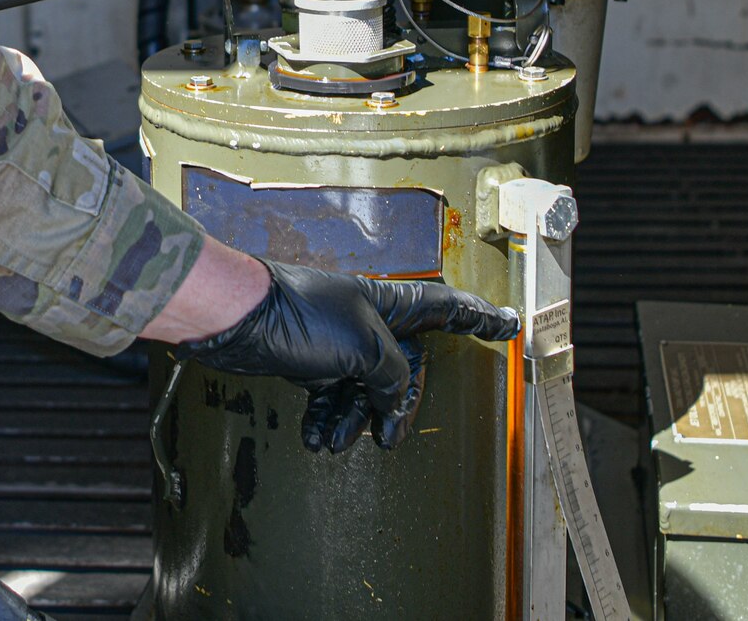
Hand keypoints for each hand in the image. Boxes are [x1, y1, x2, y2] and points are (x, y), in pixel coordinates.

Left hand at [174, 260, 518, 453]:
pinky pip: (330, 394)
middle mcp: (367, 321)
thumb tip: (392, 397)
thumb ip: (390, 376)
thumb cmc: (300, 318)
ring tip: (336, 442)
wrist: (239, 318)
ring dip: (354, 419)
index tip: (507, 325)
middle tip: (388, 437)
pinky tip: (315, 437)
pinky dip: (325, 417)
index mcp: (388, 305)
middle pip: (402, 365)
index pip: (447, 309)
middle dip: (396, 404)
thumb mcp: (362, 348)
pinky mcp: (309, 359)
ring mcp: (337, 340)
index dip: (479, 319)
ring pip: (364, 387)